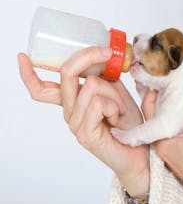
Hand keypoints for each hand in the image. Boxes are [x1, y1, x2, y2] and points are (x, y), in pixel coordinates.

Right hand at [18, 47, 149, 196]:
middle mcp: (69, 110)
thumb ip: (104, 76)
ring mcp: (75, 123)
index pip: (42, 89)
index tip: (22, 56)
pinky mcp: (84, 133)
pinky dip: (114, 106)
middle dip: (89, 56)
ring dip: (114, 94)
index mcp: (73, 100)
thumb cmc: (128, 122)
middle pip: (67, 72)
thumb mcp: (116, 92)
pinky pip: (97, 103)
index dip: (28, 74)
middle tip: (106, 53)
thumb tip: (99, 55)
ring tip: (119, 110)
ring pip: (91, 85)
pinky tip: (116, 118)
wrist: (138, 150)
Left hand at [142, 60, 182, 203]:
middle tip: (165, 77)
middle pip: (156, 115)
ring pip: (166, 123)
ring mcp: (172, 152)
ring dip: (170, 107)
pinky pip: (175, 132)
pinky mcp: (182, 156)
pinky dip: (178, 119)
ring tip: (177, 89)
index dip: (152, 89)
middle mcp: (162, 146)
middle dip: (160, 96)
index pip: (149, 107)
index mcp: (160, 139)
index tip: (155, 73)